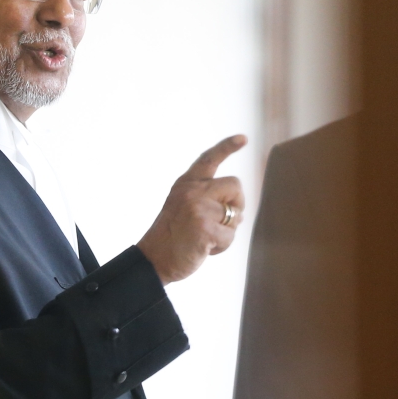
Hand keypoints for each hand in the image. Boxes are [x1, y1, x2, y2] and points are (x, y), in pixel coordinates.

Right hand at [137, 135, 246, 284]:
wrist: (153, 260)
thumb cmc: (172, 237)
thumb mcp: (183, 207)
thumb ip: (205, 198)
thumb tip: (238, 208)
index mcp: (186, 183)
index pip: (209, 159)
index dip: (227, 147)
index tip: (243, 138)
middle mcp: (192, 191)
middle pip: (235, 185)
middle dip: (237, 204)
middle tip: (224, 221)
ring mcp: (198, 208)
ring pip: (235, 214)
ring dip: (227, 230)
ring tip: (205, 238)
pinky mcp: (205, 228)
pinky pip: (230, 236)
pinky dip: (222, 246)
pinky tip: (203, 248)